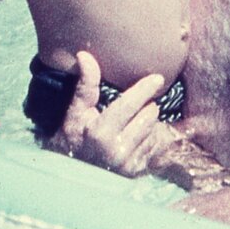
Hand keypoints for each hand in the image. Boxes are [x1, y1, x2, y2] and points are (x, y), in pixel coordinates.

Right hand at [49, 51, 172, 176]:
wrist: (72, 172)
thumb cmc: (74, 136)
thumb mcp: (76, 110)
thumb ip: (85, 84)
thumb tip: (85, 56)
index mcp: (101, 133)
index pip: (130, 105)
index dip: (145, 89)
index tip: (158, 78)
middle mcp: (117, 150)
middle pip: (148, 115)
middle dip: (146, 105)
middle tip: (136, 103)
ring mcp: (128, 164)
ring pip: (154, 130)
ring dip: (149, 121)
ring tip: (134, 119)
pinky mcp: (136, 172)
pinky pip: (154, 147)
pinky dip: (149, 137)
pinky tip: (136, 136)